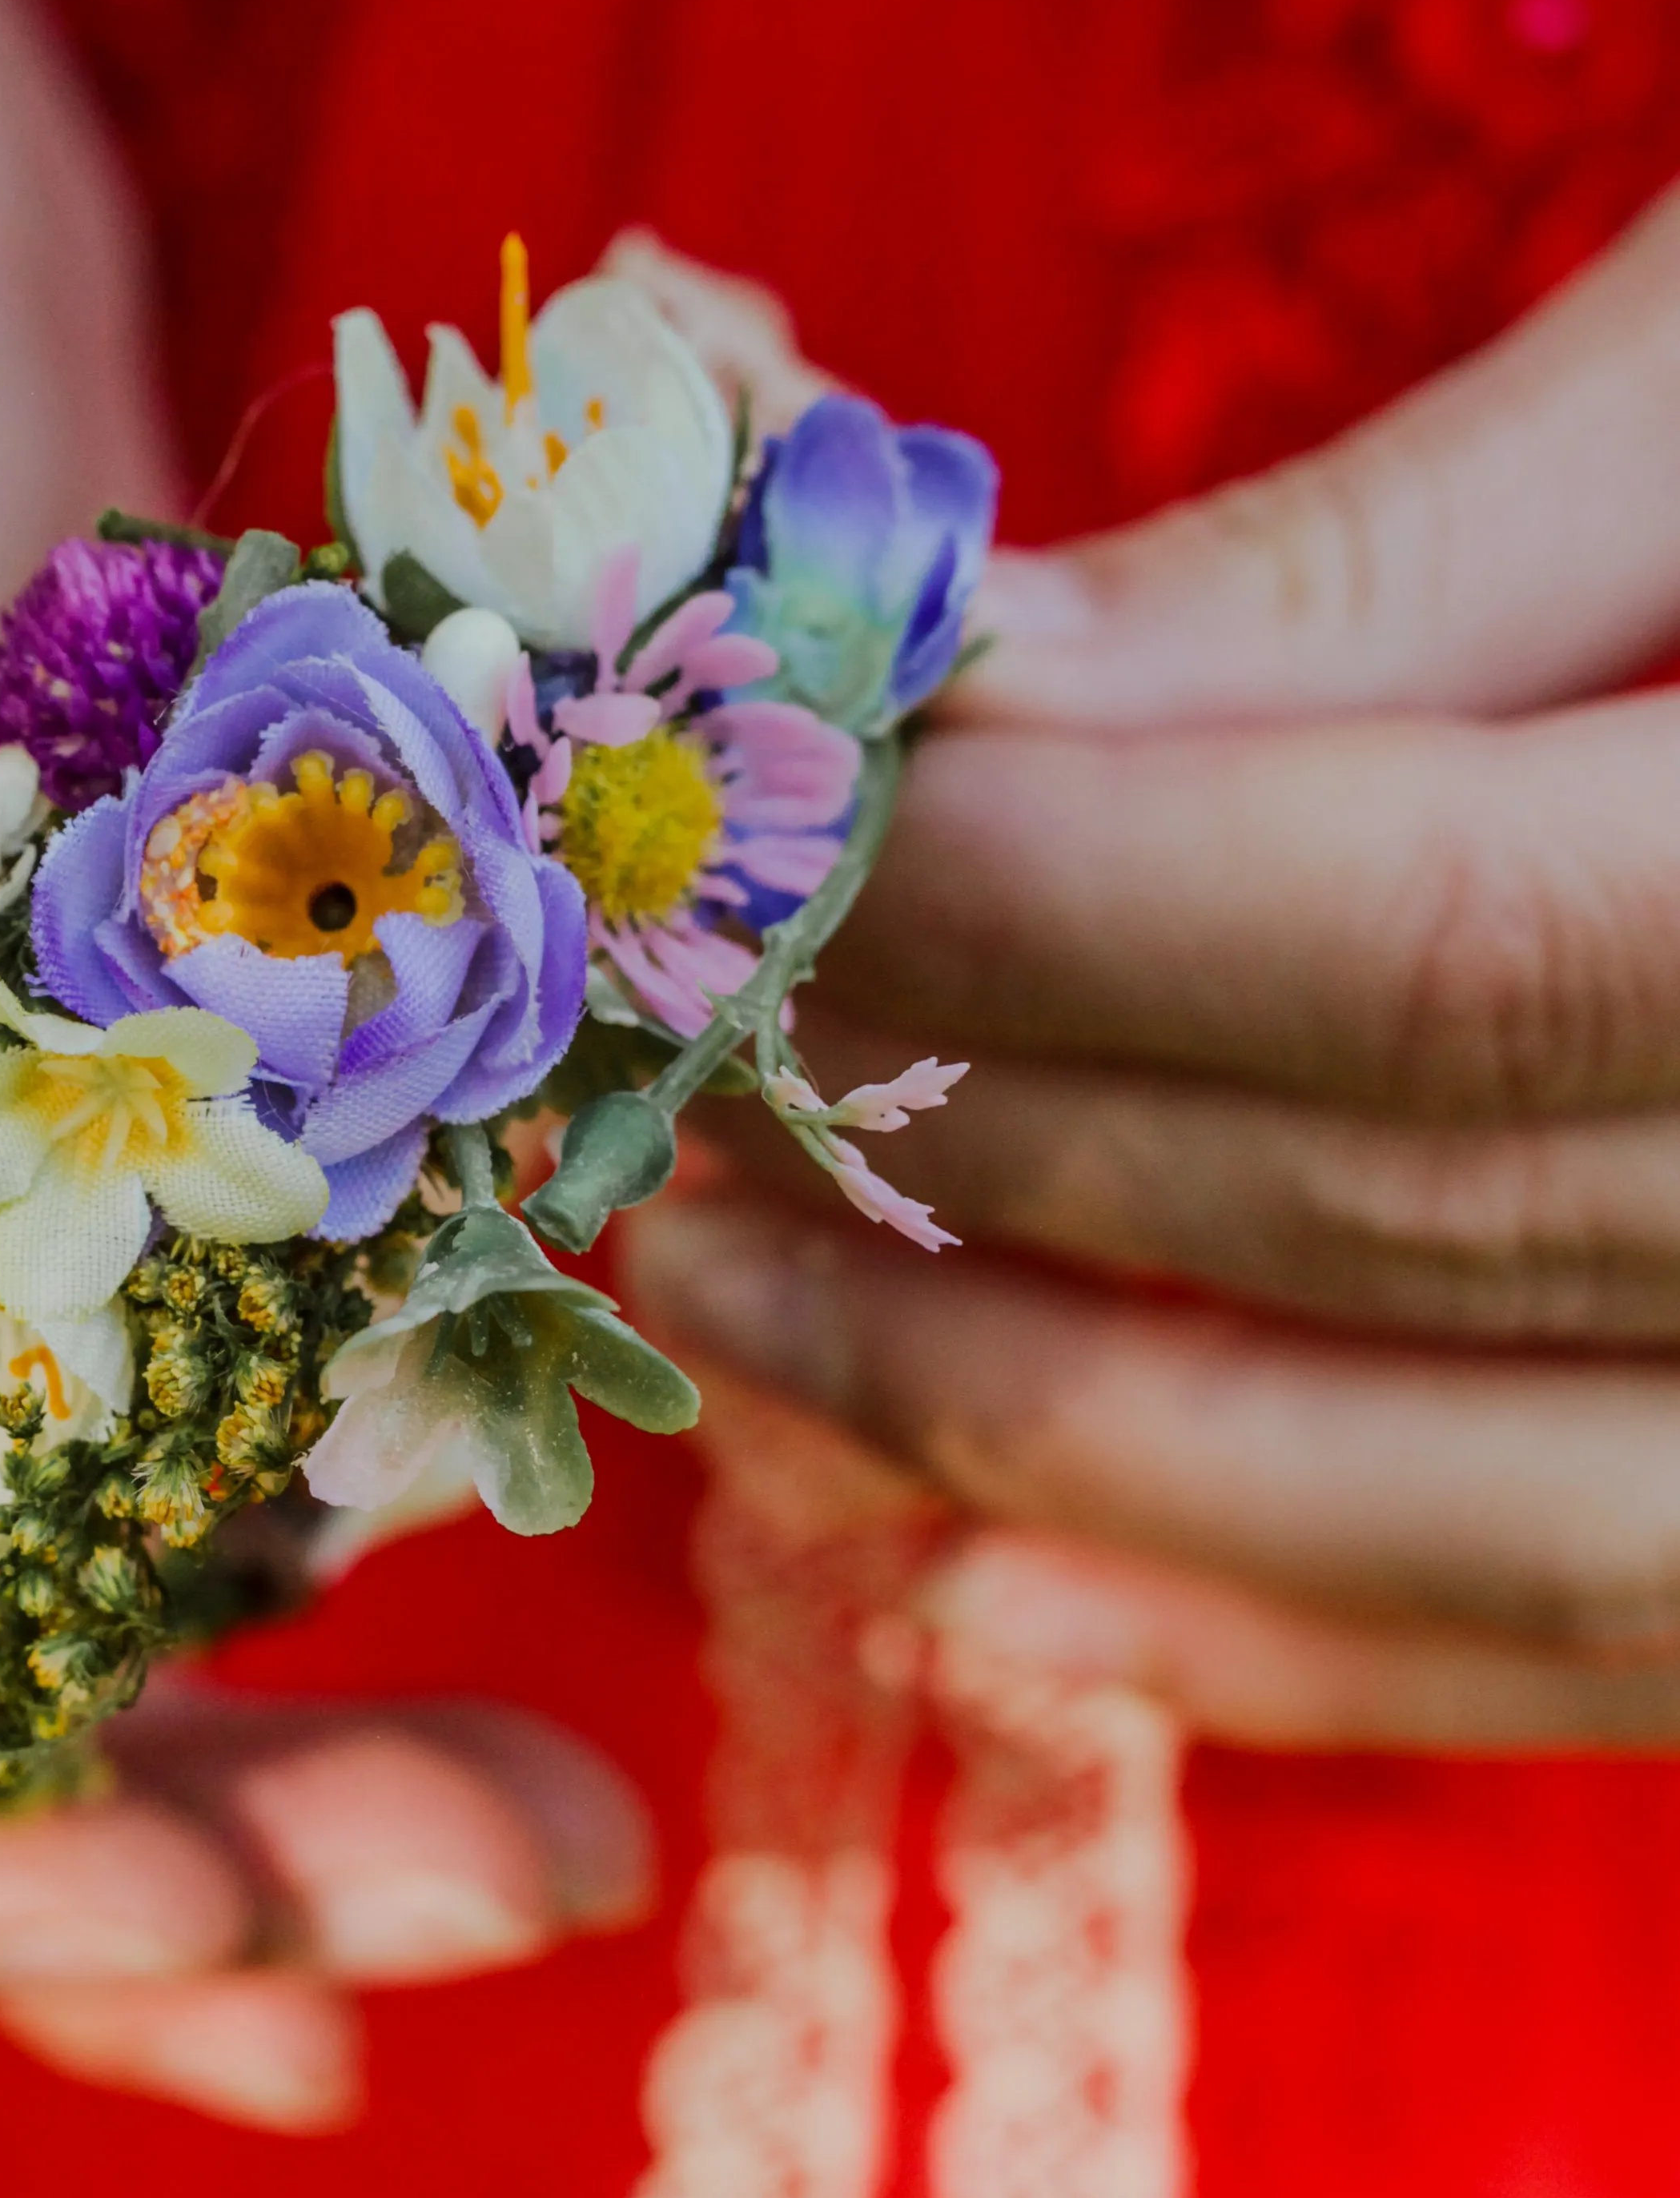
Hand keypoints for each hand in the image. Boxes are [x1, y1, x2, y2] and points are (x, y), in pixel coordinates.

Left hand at [624, 190, 1679, 1748]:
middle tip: (621, 1078)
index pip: (1443, 937)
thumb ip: (1412, 549)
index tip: (722, 824)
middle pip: (1445, 1216)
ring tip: (738, 1358)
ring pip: (1523, 1510)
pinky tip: (1011, 1612)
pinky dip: (1326, 1647)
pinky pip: (1650, 1639)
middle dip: (983, 1147)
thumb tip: (944, 695)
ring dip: (1074, 1449)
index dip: (1042, 901)